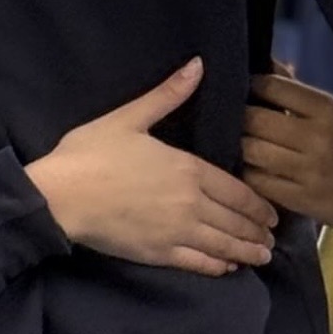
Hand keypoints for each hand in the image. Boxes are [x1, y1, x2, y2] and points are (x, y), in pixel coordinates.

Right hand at [26, 57, 277, 276]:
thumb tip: (198, 64)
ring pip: (222, 245)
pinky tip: (227, 269)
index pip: (236, 190)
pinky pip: (197, 263)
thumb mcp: (129, 118)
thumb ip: (168, 95)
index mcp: (188, 169)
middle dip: (257, 231)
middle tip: (273, 240)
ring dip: (246, 251)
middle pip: (234, 220)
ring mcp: (175, 231)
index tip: (273, 214)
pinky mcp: (157, 253)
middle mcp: (190, 203)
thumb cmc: (90, 154)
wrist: (59, 196)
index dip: (258, 205)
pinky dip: (217, 267)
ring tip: (262, 257)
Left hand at [242, 73, 332, 231]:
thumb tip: (264, 62)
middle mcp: (317, 137)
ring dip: (240, 147)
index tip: (246, 91)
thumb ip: (296, 91)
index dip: (252, 87)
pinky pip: (257, 181)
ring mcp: (308, 171)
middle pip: (255, 120)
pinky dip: (248, 173)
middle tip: (235, 120)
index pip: (273, 86)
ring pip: (251, 151)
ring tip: (241, 144)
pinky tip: (251, 169)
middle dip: (239, 118)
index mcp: (327, 109)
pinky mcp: (301, 200)